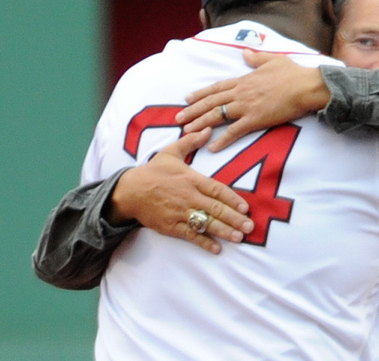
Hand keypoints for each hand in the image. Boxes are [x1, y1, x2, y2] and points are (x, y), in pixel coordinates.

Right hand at [108, 128, 252, 253]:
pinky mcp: (171, 226)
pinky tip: (217, 249)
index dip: (232, 199)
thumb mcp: (171, 152)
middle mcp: (188, 197)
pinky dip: (203, 242)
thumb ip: (191, 141)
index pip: (216, 190)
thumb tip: (208, 128)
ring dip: (223, 231)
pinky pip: (190, 235)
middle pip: (215, 209)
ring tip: (238, 238)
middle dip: (234, 218)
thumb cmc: (153, 171)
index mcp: (191, 179)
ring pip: (205, 223)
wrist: (129, 191)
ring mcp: (179, 213)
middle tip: (250, 227)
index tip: (246, 208)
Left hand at [176, 50, 330, 150]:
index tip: (188, 99)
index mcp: (244, 80)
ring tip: (187, 132)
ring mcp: (247, 106)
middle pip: (211, 102)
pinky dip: (222, 140)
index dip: (201, 93)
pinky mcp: (255, 119)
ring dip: (200, 124)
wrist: (306, 86)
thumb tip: (245, 53)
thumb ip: (256, 58)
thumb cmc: (293, 73)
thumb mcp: (273, 60)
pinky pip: (234, 131)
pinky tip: (212, 147)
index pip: (217, 87)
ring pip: (217, 115)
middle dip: (193, 110)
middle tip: (178, 119)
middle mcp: (241, 93)